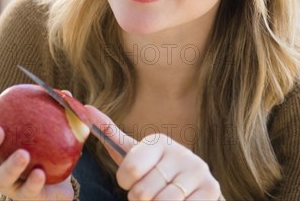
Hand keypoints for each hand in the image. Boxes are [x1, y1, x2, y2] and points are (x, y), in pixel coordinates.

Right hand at [0, 117, 73, 200]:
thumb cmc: (49, 151)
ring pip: (1, 179)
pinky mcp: (29, 198)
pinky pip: (28, 191)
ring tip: (23, 154)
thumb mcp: (53, 130)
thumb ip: (58, 112)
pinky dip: (33, 182)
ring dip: (10, 165)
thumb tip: (67, 94)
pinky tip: (40, 173)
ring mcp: (12, 185)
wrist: (61, 183)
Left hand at [85, 106, 222, 199]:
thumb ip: (110, 134)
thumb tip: (86, 108)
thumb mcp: (134, 155)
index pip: (128, 171)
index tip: (132, 182)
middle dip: (141, 199)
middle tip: (150, 193)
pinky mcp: (212, 189)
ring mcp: (198, 170)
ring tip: (162, 198)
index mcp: (159, 142)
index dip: (126, 184)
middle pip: (143, 192)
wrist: (192, 189)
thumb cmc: (155, 173)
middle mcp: (181, 152)